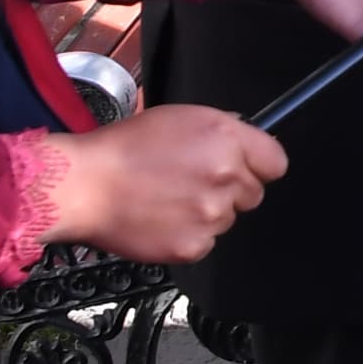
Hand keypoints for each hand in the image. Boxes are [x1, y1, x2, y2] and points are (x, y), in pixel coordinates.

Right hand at [43, 102, 287, 261]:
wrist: (86, 185)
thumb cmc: (123, 149)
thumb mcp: (180, 118)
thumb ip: (221, 131)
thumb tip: (245, 141)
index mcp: (226, 139)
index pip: (276, 162)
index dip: (258, 165)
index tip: (246, 168)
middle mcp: (226, 176)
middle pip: (253, 194)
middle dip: (229, 190)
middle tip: (191, 182)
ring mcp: (211, 214)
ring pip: (227, 219)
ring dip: (206, 213)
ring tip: (168, 199)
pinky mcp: (194, 245)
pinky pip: (205, 243)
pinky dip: (187, 236)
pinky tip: (161, 219)